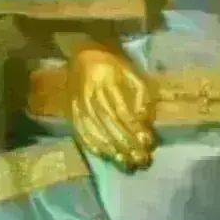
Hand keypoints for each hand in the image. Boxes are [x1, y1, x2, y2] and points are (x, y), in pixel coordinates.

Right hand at [68, 46, 154, 170]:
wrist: (83, 54)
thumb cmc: (113, 65)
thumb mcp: (132, 72)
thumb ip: (141, 95)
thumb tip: (145, 121)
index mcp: (108, 83)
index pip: (123, 112)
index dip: (136, 130)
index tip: (148, 143)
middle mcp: (92, 96)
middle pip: (111, 126)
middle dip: (127, 146)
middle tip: (141, 161)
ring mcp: (79, 107)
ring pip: (97, 132)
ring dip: (113, 151)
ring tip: (127, 164)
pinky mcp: (71, 114)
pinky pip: (82, 133)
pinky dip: (95, 147)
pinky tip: (106, 156)